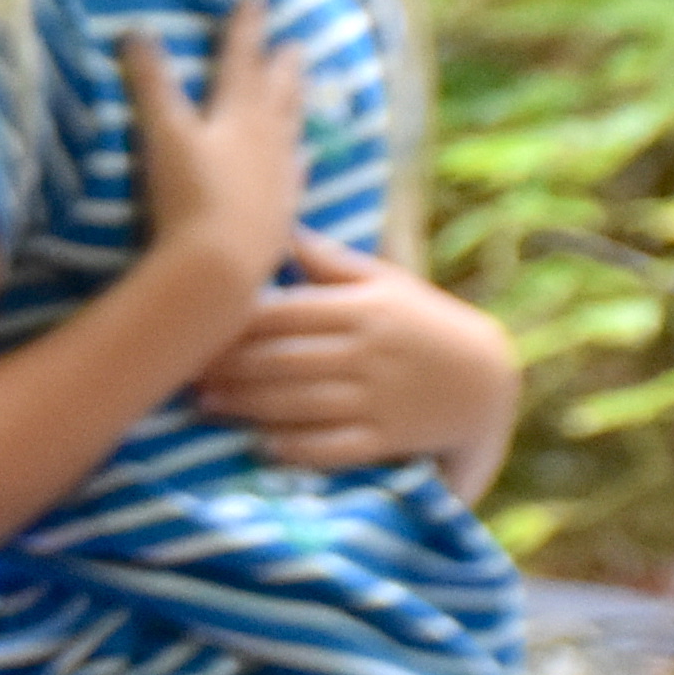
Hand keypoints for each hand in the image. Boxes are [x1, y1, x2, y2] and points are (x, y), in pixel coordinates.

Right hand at [118, 3, 306, 354]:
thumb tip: (136, 29)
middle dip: (281, 62)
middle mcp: (268, 138)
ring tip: (304, 90)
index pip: (242, 55)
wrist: (218, 269)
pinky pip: (296, 176)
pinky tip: (303, 163)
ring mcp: (280, 177)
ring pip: (292, 129)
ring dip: (296, 106)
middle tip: (294, 42)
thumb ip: (151, 81)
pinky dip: (298, 161)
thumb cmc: (188, 196)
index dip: (246, 23)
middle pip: (278, 90)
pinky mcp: (281, 213)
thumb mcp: (163, 133)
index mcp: (240, 111)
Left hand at [192, 229, 521, 477]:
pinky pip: (334, 447)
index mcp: (362, 308)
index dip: (234, 325)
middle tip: (184, 374)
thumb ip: (332, 264)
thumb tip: (281, 227)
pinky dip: (296, 447)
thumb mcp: (389, 284)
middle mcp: (367, 351)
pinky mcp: (389, 438)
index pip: (284, 314)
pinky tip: (262, 445)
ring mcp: (379, 397)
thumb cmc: (426, 325)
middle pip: (283, 360)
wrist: (488, 380)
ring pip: (300, 403)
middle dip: (229, 369)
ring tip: (207, 406)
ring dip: (248, 406)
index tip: (194, 330)